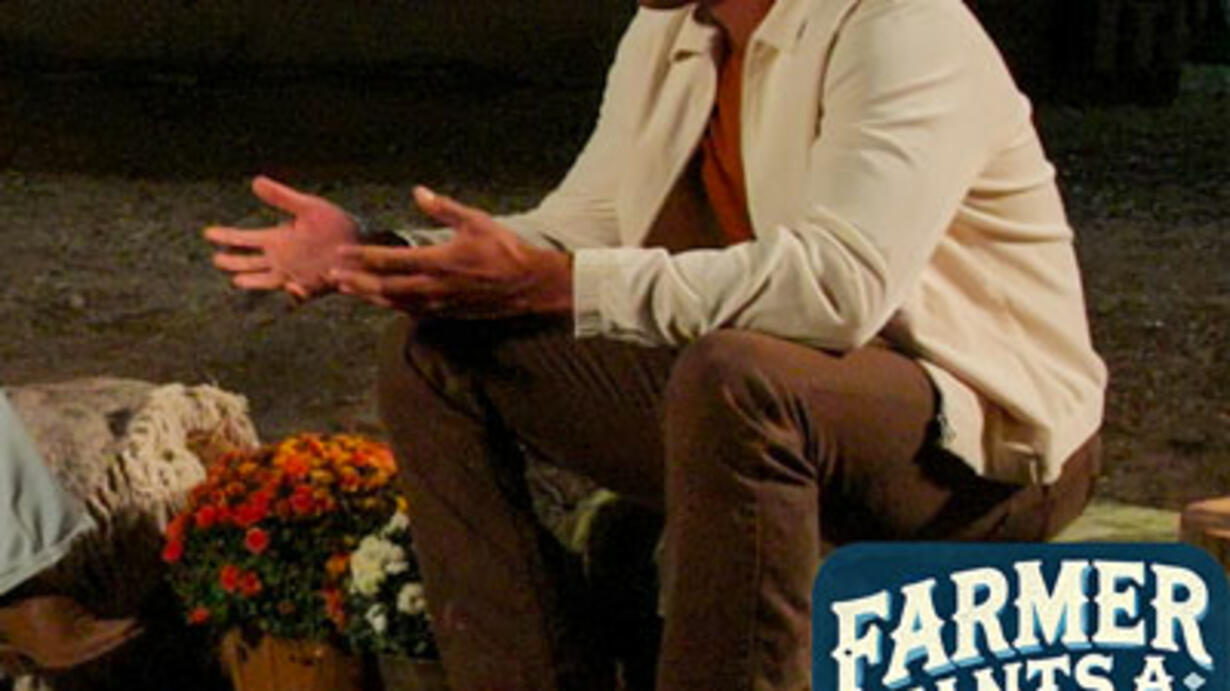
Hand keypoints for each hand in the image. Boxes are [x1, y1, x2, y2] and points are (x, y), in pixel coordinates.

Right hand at [203, 176, 358, 299]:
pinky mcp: (313, 286)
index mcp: (278, 239)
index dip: (227, 236)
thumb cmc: (337, 224)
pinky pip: (300, 292)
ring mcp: (295, 274)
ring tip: (236, 281)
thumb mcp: (309, 207)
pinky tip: (291, 286)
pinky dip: (295, 292)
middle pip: (249, 262)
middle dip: (233, 261)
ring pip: (266, 281)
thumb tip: (254, 181)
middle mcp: (281, 259)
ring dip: (253, 281)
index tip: (208, 233)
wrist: (362, 243)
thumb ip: (282, 198)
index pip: (245, 238)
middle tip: (216, 259)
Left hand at [331, 186, 572, 319]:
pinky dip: (392, 306)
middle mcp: (435, 286)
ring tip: (348, 290)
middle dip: (357, 282)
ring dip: (370, 296)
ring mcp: (441, 303)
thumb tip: (418, 192)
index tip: (343, 253)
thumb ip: (443, 208)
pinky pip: (413, 311)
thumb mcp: (476, 220)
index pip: (391, 260)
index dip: (363, 257)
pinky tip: (381, 301)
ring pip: (396, 303)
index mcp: (439, 261)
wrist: (530, 284)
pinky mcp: (448, 312)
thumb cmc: (504, 250)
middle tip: (332, 278)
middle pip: (385, 287)